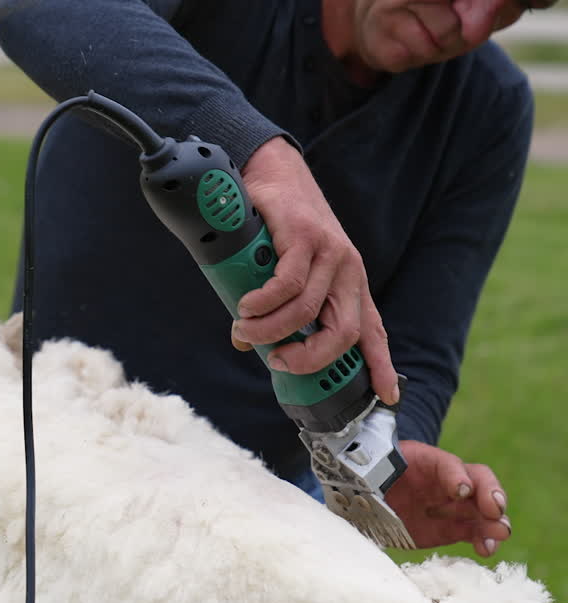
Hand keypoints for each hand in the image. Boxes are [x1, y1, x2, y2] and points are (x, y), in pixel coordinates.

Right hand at [229, 137, 399, 404]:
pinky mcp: (305, 236)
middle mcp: (349, 271)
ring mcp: (330, 253)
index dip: (381, 367)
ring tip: (245, 328)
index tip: (388, 397)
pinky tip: (247, 304)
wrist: (274, 173)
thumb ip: (278, 306)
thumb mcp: (287, 270)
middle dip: (308, 358)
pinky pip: (288, 283)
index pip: (373, 331)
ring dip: (270, 329)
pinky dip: (264, 301)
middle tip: (276, 360)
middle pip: (342, 332)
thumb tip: (247, 343)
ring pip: (306, 311)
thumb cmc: (277, 226)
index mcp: (350, 284)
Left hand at [385, 440, 510, 556]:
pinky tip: (486, 548)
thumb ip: (380, 474)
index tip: (461, 491)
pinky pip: (473, 533)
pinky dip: (483, 540)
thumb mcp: (376, 468)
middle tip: (495, 511)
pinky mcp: (451, 529)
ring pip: (482, 511)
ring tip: (499, 533)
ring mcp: (452, 507)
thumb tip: (374, 480)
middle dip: (490, 496)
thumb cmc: (375, 477)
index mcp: (429, 463)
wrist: (370, 499)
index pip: (450, 465)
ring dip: (493, 522)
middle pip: (480, 484)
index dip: (457, 476)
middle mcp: (448, 483)